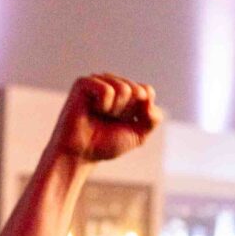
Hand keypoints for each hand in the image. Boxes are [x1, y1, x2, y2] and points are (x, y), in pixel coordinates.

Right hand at [46, 73, 161, 163]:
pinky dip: (103, 106)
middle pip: (138, 90)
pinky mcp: (83, 83)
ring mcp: (98, 80)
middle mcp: (112, 82)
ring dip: (115, 110)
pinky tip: (92, 110)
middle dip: (128, 112)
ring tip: (101, 115)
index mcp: (126, 90)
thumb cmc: (106, 143)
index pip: (148, 91)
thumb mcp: (139, 135)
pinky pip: (107, 90)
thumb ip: (153, 118)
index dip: (140, 113)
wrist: (81, 154)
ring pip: (124, 89)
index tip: (124, 123)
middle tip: (110, 121)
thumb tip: (148, 97)